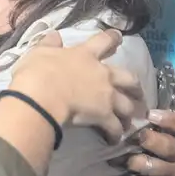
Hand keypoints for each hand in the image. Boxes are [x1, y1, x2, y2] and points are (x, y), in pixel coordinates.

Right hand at [9, 30, 143, 142]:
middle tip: (137, 92)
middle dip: (135, 85)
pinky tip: (114, 139)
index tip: (118, 36)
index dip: (112, 38)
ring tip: (128, 121)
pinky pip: (115, 128)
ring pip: (127, 105)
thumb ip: (49, 44)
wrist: (41, 97)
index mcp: (86, 55)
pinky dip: (116, 134)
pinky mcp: (104, 117)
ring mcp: (106, 97)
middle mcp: (102, 75)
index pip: (103, 41)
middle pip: (129, 78)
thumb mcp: (39, 52)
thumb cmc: (37, 72)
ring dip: (129, 113)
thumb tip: (54, 35)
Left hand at [126, 109, 174, 175]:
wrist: (151, 158)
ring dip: (142, 164)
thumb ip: (145, 111)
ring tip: (126, 159)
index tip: (151, 114)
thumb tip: (126, 94)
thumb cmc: (147, 131)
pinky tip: (122, 172)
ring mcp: (174, 170)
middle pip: (172, 148)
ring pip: (162, 169)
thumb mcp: (150, 119)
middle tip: (139, 136)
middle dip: (154, 142)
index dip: (171, 120)